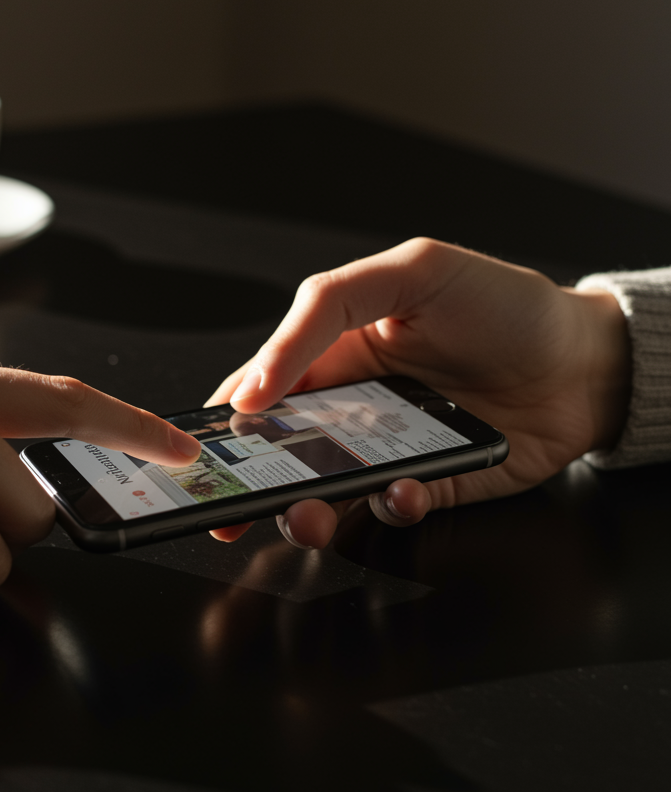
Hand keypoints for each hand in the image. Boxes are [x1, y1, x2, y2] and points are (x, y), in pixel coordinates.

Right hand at [205, 238, 629, 547]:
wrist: (588, 360)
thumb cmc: (503, 304)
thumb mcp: (409, 273)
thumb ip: (325, 308)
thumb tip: (259, 377)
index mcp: (338, 351)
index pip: (264, 387)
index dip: (227, 419)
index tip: (203, 451)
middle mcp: (356, 404)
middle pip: (284, 451)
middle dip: (252, 484)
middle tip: (229, 512)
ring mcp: (392, 448)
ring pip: (328, 490)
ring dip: (309, 510)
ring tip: (306, 518)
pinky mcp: (433, 483)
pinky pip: (394, 507)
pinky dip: (392, 506)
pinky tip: (404, 491)